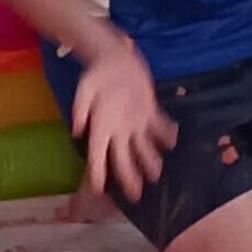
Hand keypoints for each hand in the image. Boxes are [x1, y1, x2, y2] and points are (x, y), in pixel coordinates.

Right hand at [70, 43, 176, 200]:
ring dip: (149, 160)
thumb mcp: (86, 87)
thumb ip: (81, 108)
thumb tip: (77, 130)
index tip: (98, 190)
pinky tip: (174, 142)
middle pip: (122, 157)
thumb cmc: (97, 72)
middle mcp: (117, 128)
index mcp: (101, 126)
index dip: (98, 172)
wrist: (113, 55)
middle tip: (136, 196)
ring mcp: (134, 120)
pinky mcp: (147, 109)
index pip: (98, 154)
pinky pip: (158, 125)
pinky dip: (165, 134)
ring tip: (157, 174)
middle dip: (128, 176)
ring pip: (142, 146)